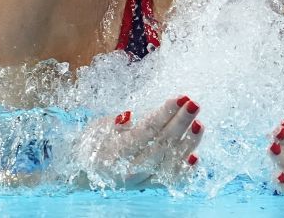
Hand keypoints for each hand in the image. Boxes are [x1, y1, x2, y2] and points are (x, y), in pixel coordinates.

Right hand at [78, 95, 203, 188]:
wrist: (84, 174)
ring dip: (187, 144)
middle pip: (160, 145)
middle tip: (194, 103)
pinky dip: (183, 170)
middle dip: (180, 123)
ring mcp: (141, 180)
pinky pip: (169, 180)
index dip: (164, 114)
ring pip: (169, 163)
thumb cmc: (92, 144)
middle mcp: (128, 170)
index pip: (146, 130)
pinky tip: (196, 156)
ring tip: (199, 124)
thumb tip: (128, 117)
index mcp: (114, 153)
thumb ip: (112, 125)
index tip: (180, 98)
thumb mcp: (95, 130)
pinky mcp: (149, 186)